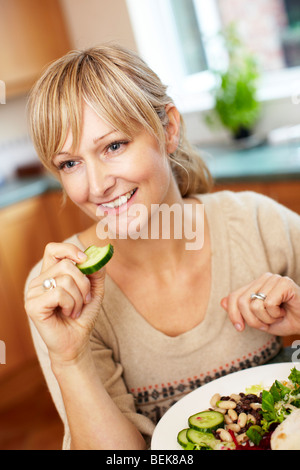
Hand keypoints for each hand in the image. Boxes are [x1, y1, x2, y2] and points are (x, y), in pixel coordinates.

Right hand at [25, 242, 104, 365]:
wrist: (77, 342)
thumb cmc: (83, 316)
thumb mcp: (94, 290)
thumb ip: (96, 271)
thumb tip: (96, 256)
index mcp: (50, 274)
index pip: (53, 249)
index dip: (70, 250)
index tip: (85, 260)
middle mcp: (39, 281)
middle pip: (66, 264)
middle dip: (84, 282)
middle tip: (85, 299)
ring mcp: (33, 293)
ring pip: (64, 279)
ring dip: (79, 297)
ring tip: (75, 309)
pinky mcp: (32, 305)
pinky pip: (59, 293)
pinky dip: (71, 304)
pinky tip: (68, 313)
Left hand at [221, 272, 299, 335]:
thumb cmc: (286, 320)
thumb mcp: (259, 320)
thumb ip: (241, 311)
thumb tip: (221, 302)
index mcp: (255, 285)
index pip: (234, 297)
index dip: (233, 314)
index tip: (240, 328)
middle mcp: (263, 278)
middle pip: (241, 301)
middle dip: (252, 320)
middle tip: (266, 324)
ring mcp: (274, 279)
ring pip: (255, 304)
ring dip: (266, 318)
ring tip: (277, 315)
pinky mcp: (284, 283)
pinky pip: (268, 303)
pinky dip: (275, 314)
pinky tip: (284, 311)